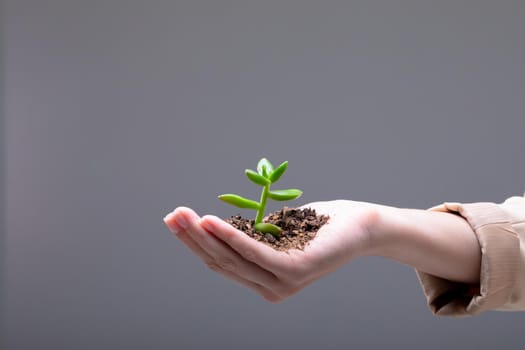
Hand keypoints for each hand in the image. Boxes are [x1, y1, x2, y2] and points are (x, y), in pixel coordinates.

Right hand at [163, 200, 378, 301]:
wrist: (361, 227)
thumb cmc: (318, 226)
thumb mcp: (275, 232)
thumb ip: (248, 236)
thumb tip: (214, 226)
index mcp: (263, 280)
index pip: (220, 263)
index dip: (194, 242)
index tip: (175, 220)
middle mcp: (270, 288)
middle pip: (221, 262)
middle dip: (192, 238)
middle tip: (171, 216)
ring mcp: (283, 283)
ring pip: (233, 258)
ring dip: (205, 235)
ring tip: (184, 215)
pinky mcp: (296, 271)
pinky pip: (255, 252)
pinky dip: (231, 237)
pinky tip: (212, 221)